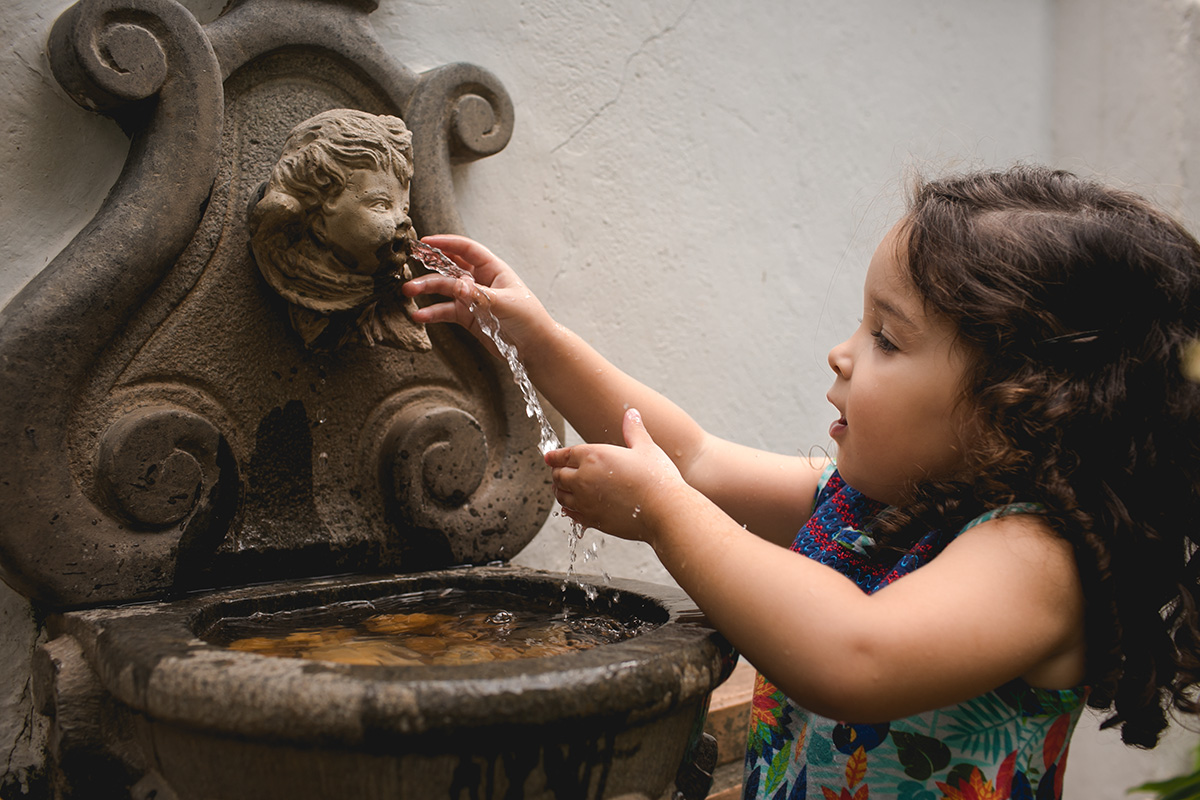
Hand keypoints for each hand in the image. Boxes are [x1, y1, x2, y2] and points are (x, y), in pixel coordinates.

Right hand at [402, 235, 550, 356]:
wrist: (535, 347)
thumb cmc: (529, 319)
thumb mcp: (506, 304)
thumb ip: (480, 295)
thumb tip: (457, 285)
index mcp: (493, 269)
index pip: (467, 250)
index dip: (447, 243)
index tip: (427, 241)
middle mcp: (480, 281)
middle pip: (451, 267)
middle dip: (430, 265)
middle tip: (410, 264)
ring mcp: (472, 299)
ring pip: (445, 289)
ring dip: (427, 289)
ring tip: (408, 292)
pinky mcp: (467, 317)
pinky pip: (446, 311)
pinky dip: (432, 313)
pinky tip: (419, 316)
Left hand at [544, 408, 689, 541]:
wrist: (664, 510)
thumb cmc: (657, 477)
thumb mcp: (646, 447)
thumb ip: (634, 430)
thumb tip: (631, 413)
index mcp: (594, 456)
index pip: (565, 454)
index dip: (555, 455)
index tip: (549, 457)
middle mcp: (584, 478)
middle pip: (559, 475)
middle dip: (557, 472)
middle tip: (558, 471)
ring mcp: (586, 501)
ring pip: (561, 495)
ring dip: (560, 490)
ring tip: (563, 488)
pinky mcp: (592, 520)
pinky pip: (571, 514)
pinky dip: (568, 509)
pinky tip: (571, 508)